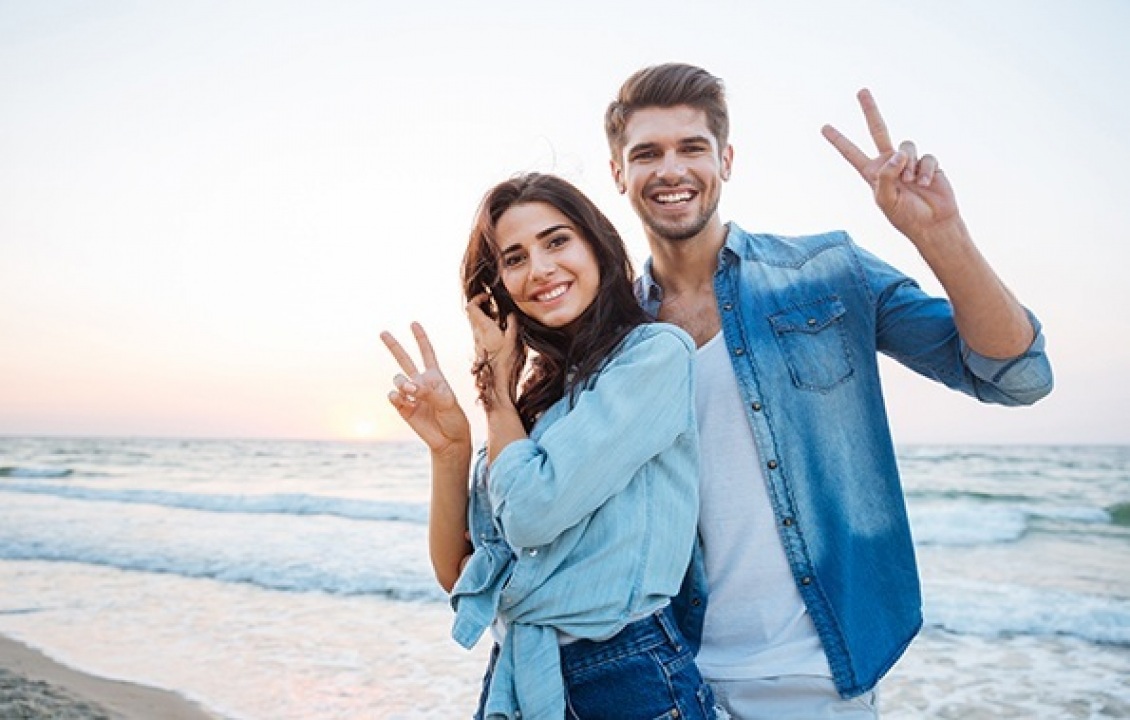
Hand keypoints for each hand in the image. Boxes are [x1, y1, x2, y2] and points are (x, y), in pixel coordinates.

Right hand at [381, 322, 470, 455]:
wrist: (449, 440)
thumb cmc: (453, 418)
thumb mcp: (447, 402)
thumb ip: (428, 391)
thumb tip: (408, 387)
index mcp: (435, 377)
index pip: (427, 353)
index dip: (421, 338)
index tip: (413, 323)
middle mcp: (420, 383)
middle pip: (405, 360)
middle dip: (394, 346)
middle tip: (383, 332)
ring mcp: (410, 395)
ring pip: (398, 379)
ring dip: (402, 382)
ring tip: (410, 391)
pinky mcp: (403, 409)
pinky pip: (394, 397)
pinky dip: (396, 396)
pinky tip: (402, 400)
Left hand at [466, 293, 519, 405]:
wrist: (500, 383)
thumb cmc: (508, 362)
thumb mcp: (515, 339)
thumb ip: (513, 324)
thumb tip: (511, 314)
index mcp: (484, 328)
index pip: (471, 307)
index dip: (477, 298)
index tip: (488, 296)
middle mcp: (477, 335)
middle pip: (472, 315)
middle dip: (483, 307)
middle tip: (495, 307)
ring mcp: (477, 343)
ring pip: (476, 325)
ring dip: (485, 319)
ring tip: (500, 320)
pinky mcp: (480, 351)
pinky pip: (480, 334)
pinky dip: (487, 329)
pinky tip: (499, 334)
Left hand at [822, 89, 960, 243]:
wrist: (933, 224)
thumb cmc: (906, 216)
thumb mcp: (885, 201)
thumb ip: (885, 176)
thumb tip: (896, 153)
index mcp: (872, 174)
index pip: (852, 153)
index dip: (839, 141)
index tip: (824, 127)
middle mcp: (889, 164)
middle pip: (878, 130)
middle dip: (870, 110)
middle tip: (861, 91)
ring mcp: (909, 162)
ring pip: (906, 146)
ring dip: (909, 165)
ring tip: (911, 183)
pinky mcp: (927, 163)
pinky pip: (925, 157)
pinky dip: (925, 170)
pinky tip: (925, 184)